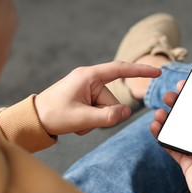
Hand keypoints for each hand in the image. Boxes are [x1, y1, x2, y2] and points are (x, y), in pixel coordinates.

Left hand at [35, 61, 160, 135]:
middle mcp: (89, 80)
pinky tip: (76, 122)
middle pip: (112, 101)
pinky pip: (98, 111)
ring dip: (95, 120)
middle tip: (83, 121)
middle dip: (102, 115)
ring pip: (106, 109)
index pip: (120, 70)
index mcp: (88, 77)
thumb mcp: (82, 119)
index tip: (157, 72)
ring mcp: (87, 89)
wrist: (34, 120)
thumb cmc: (53, 115)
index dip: (140, 70)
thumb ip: (107, 117)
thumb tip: (127, 112)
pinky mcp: (85, 98)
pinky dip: (90, 121)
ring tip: (77, 122)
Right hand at [151, 81, 191, 192]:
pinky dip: (160, 136)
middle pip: (188, 116)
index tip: (184, 85)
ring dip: (166, 118)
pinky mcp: (185, 161)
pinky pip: (170, 145)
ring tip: (159, 112)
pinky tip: (155, 126)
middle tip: (168, 96)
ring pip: (176, 129)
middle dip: (177, 104)